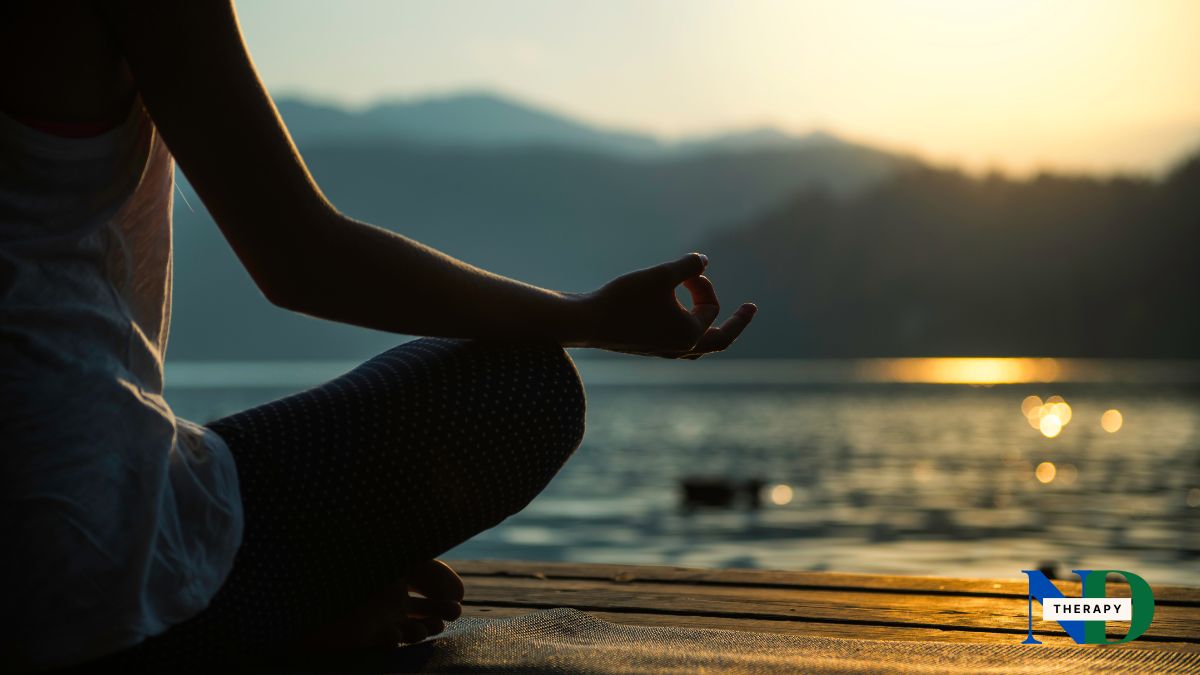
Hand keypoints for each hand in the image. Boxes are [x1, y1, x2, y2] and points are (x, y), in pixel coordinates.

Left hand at [303, 559, 463, 647]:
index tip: (457, 600)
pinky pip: (382, 644)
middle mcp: (386, 595)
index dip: (445, 594)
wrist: (313, 572)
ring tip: (424, 626)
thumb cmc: (359, 559)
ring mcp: (373, 618)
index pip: (428, 585)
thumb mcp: (402, 559)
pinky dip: (392, 642)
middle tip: (451, 614)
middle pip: (422, 610)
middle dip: (439, 614)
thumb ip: (434, 575)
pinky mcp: (357, 637)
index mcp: (396, 572)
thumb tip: (459, 596)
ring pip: (407, 630)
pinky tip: (394, 633)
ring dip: (420, 630)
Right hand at [579, 253, 756, 357]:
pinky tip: (682, 323)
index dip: (702, 283)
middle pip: (719, 340)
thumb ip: (687, 266)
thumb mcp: (661, 275)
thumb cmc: (624, 298)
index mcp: (689, 334)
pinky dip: (689, 332)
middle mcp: (680, 348)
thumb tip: (704, 260)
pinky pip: (679, 346)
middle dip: (736, 322)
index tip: (686, 271)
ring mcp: (663, 352)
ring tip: (720, 325)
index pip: (711, 307)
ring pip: (698, 348)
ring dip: (711, 330)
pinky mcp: (646, 348)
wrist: (585, 322)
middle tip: (751, 309)